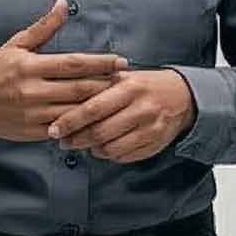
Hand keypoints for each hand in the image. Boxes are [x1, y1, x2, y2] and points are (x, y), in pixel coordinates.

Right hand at [0, 0, 126, 142]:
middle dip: (107, 84)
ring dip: (100, 105)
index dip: (101, 63)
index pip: (74, 64)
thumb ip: (44, 26)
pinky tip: (100, 119)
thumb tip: (64, 3)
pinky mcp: (35, 131)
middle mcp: (33, 90)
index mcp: (31, 66)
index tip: (121, 61)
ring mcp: (34, 114)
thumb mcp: (17, 44)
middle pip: (80, 88)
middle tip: (128, 80)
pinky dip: (84, 124)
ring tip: (120, 99)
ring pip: (76, 111)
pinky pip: (66, 129)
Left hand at [48, 69, 196, 162]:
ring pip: (111, 149)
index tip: (53, 130)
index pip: (92, 108)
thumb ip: (97, 87)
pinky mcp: (155, 145)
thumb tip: (63, 102)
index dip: (69, 121)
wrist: (182, 96)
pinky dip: (109, 155)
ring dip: (92, 149)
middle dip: (77, 140)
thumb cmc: (144, 85)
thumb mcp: (122, 78)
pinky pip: (124, 157)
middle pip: (100, 132)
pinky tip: (103, 147)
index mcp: (129, 88)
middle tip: (63, 141)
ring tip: (84, 143)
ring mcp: (150, 129)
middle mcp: (141, 109)